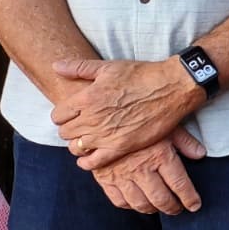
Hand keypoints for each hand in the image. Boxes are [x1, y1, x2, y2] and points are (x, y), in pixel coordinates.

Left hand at [52, 57, 204, 168]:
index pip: (58, 115)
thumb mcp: (109, 67)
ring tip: (89, 137)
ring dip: (78, 143)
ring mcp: (106, 134)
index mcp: (87, 98)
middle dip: (71, 128)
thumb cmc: (142, 75)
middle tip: (83, 124)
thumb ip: (79, 68)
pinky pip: (92, 162)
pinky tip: (90, 155)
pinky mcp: (121, 147)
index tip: (73, 113)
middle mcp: (93, 118)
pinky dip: (87, 161)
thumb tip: (56, 67)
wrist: (172, 87)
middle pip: (64, 132)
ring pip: (75, 147)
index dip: (63, 114)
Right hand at [92, 127, 206, 214]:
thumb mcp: (167, 125)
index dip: (189, 198)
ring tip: (160, 208)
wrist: (103, 118)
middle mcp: (141, 169)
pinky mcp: (106, 179)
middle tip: (178, 209)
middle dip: (172, 208)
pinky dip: (130, 206)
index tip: (195, 205)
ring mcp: (122, 176)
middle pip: (161, 199)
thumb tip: (200, 154)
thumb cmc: (139, 120)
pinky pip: (119, 201)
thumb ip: (185, 141)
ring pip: (140, 204)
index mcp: (159, 155)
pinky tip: (137, 203)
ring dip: (152, 209)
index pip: (179, 184)